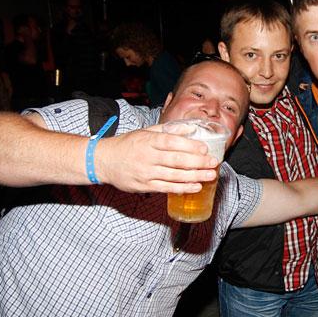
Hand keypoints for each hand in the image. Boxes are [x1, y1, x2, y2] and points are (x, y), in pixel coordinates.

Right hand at [95, 126, 219, 193]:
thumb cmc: (127, 145)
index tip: (205, 148)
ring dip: (194, 176)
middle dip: (198, 162)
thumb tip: (191, 128)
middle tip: (213, 163)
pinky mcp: (145, 186)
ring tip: (210, 175)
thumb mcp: (146, 132)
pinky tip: (195, 187)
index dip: (190, 145)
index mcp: (148, 140)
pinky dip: (182, 188)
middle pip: (176, 160)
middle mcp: (148, 156)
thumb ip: (168, 130)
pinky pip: (166, 188)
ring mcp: (146, 172)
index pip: (172, 142)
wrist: (104, 161)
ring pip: (174, 176)